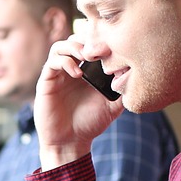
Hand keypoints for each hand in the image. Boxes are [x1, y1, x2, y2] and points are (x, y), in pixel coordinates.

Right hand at [33, 27, 120, 169]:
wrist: (71, 142)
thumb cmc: (90, 124)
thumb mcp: (113, 106)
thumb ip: (123, 90)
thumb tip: (133, 72)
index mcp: (87, 69)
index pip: (90, 43)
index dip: (100, 39)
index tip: (113, 46)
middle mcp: (71, 68)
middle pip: (75, 38)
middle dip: (87, 39)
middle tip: (100, 49)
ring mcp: (58, 73)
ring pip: (61, 46)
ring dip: (74, 46)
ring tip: (88, 56)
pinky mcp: (47, 81)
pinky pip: (52, 62)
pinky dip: (66, 62)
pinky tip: (78, 74)